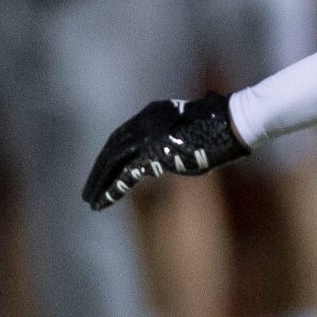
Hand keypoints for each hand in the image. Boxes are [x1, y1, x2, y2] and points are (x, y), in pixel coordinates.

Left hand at [82, 94, 249, 208]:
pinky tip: (102, 203)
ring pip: (113, 161)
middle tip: (88, 189)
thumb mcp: (186, 131)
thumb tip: (156, 163)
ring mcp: (147, 139)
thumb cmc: (216, 128)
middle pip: (112, 148)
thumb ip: (166, 143)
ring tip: (90, 201)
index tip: (101, 171)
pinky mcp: (153, 156)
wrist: (228, 123)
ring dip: (99, 182)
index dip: (109, 156)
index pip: (121, 136)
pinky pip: (126, 175)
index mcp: (150, 114)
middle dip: (98, 170)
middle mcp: (143, 124)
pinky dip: (112, 190)